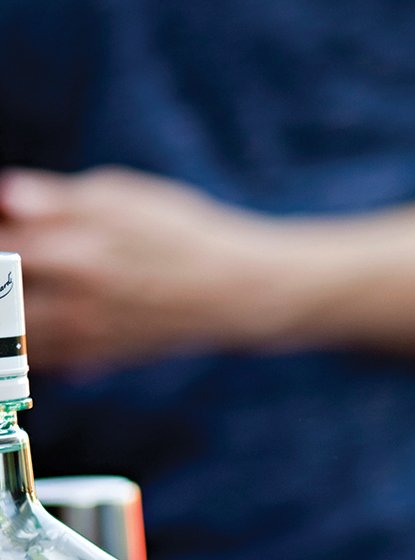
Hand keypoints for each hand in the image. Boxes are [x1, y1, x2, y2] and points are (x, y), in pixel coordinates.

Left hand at [0, 167, 286, 370]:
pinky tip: (34, 323)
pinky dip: (30, 345)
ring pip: (15, 337)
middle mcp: (70, 304)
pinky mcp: (101, 357)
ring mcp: (86, 337)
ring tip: (19, 294)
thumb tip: (6, 196)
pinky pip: (45, 361)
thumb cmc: (185, 234)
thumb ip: (57, 198)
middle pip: (1, 299)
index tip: (6, 227)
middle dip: (0, 279)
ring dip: (10, 317)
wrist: (242, 292)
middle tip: (11, 263)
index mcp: (68, 254)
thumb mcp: (124, 197)